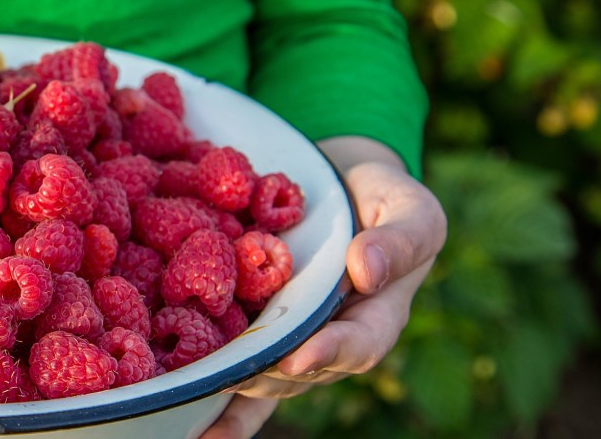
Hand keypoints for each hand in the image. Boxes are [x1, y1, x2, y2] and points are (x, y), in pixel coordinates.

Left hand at [200, 137, 446, 438]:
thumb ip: (399, 238)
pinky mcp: (257, 332)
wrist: (338, 186)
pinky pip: (240, 371)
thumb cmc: (382, 199)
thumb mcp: (408, 208)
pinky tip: (192, 427)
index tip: (299, 356)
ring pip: (265, 377)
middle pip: (300, 371)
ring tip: (196, 397)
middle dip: (265, 377)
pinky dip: (218, 403)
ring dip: (232, 390)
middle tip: (232, 377)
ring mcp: (292, 340)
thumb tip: (367, 270)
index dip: (329, 353)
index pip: (359, 344)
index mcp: (377, 316)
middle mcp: (332, 339)